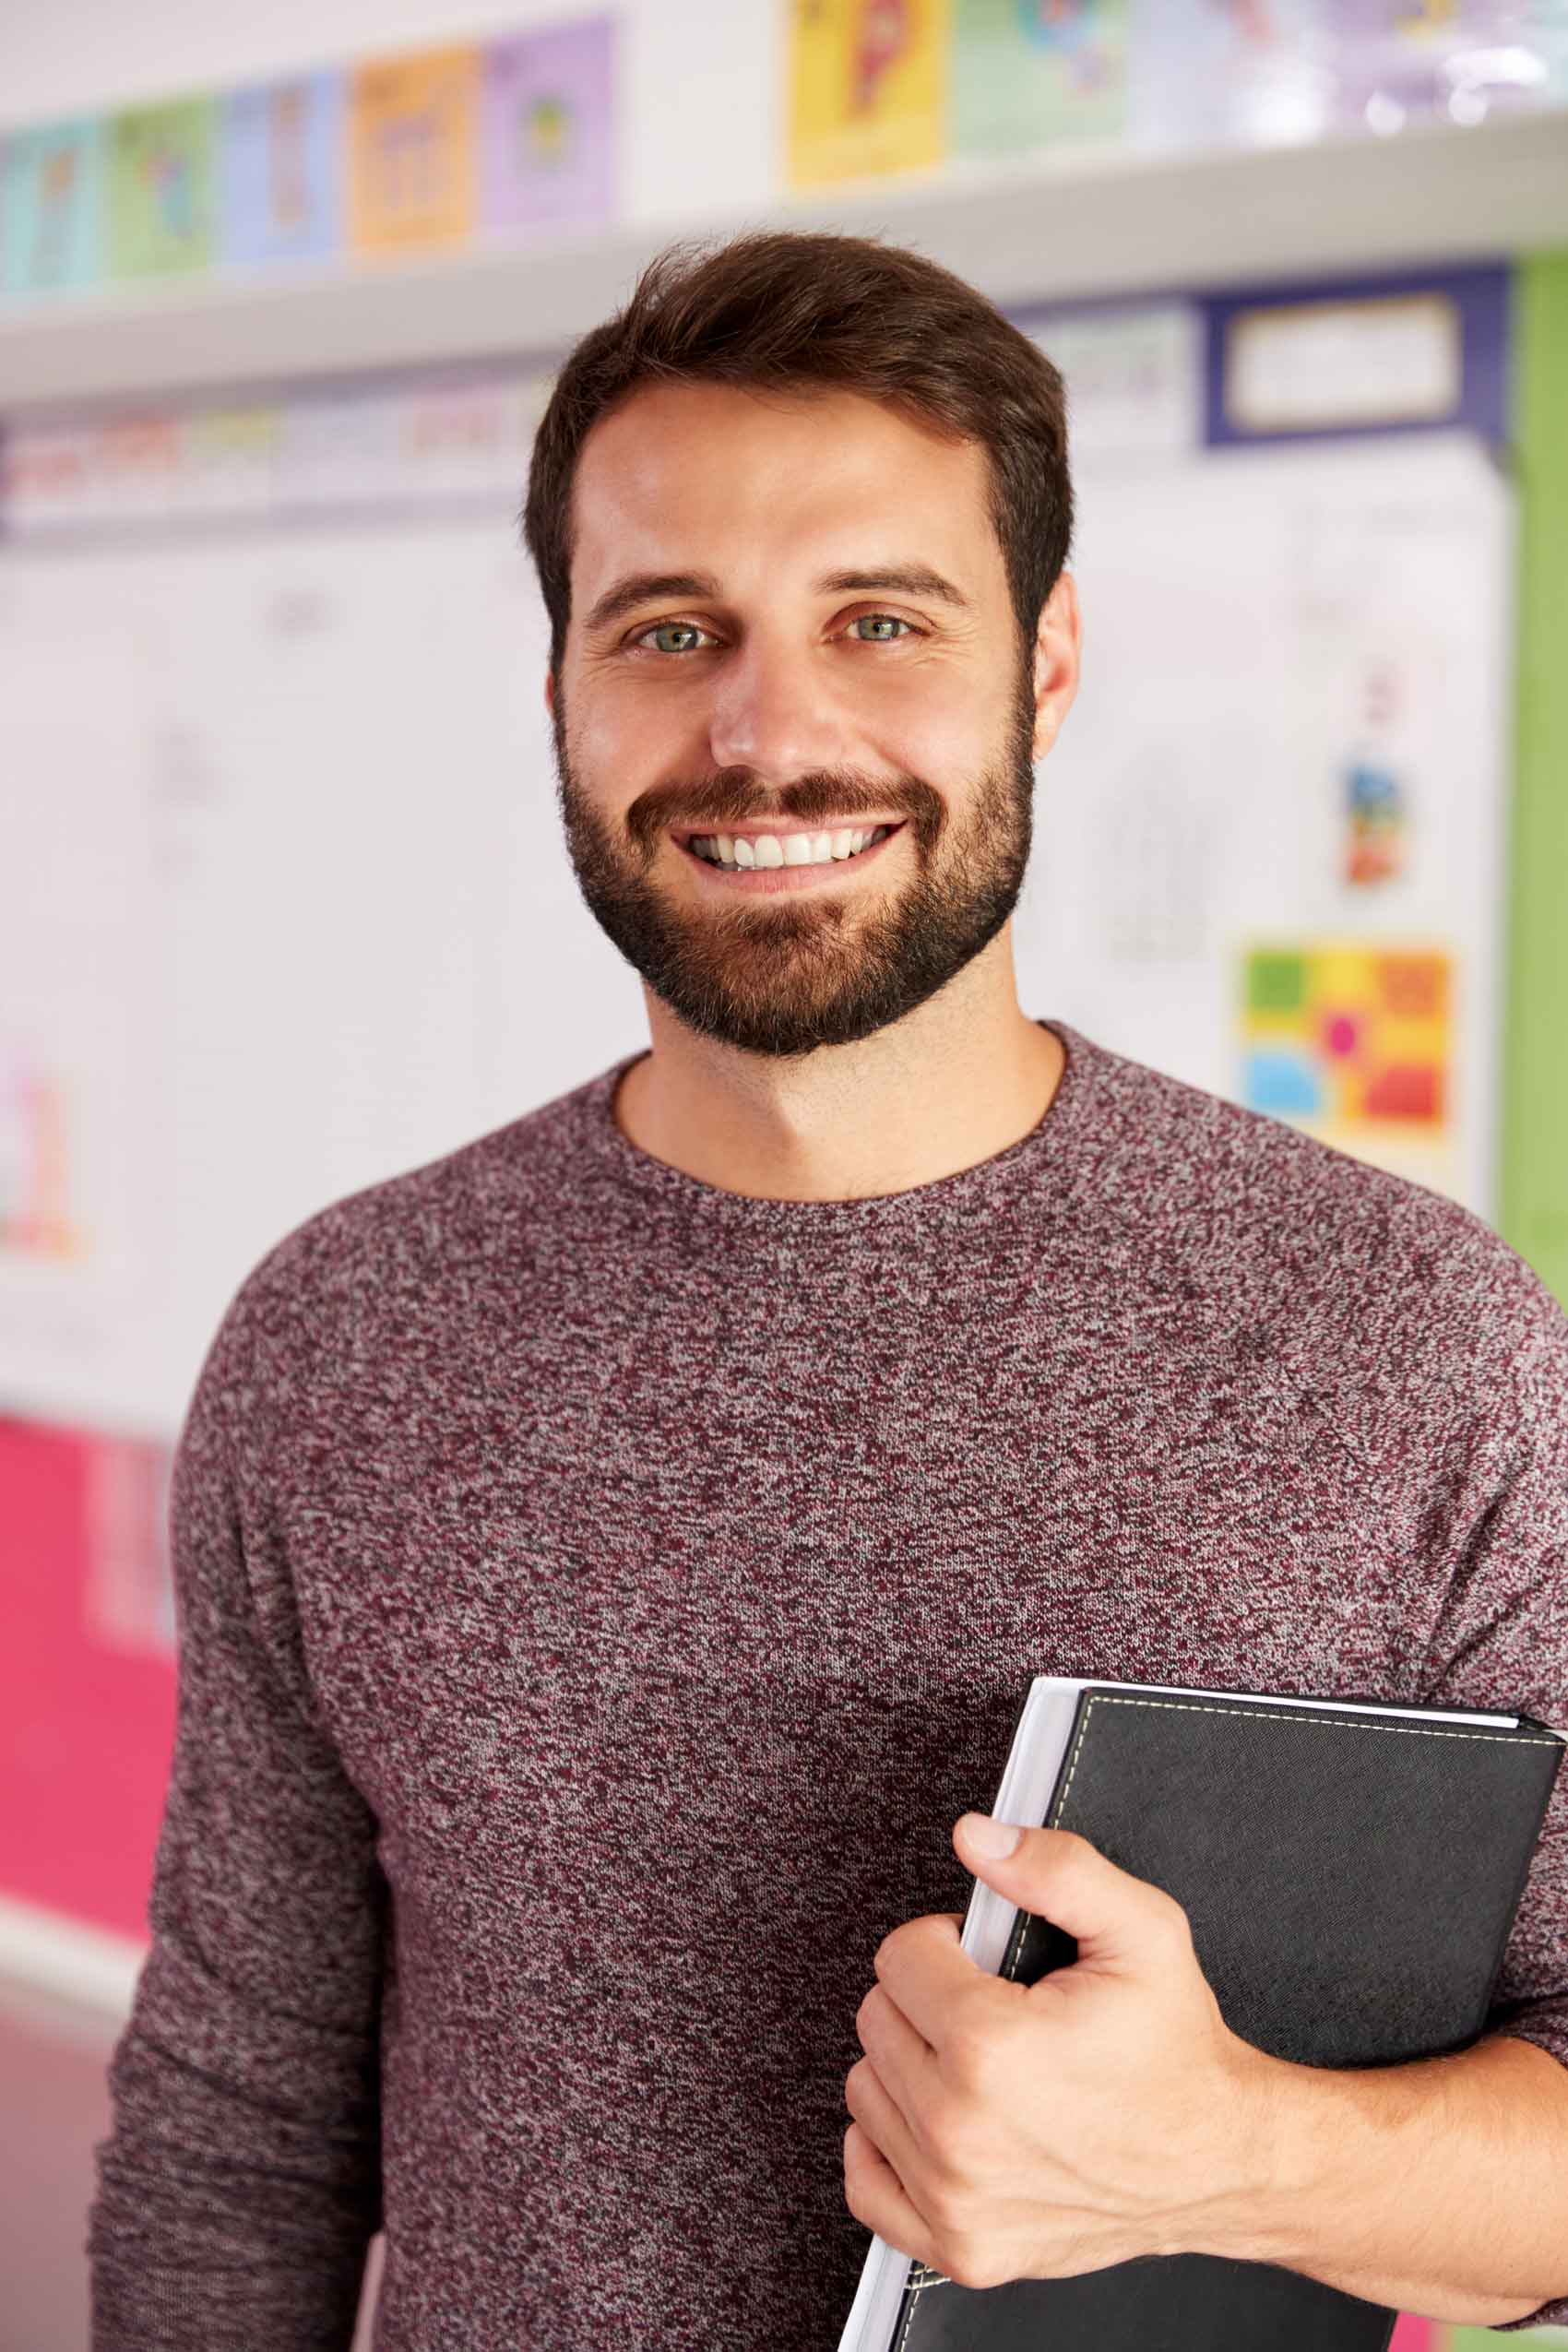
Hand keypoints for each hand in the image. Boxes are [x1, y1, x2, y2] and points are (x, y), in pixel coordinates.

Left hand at [842, 1813, 1274, 2292]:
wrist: (1220, 2162)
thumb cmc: (1178, 2053)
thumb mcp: (1141, 1930)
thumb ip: (1055, 1868)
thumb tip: (977, 1837)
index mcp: (991, 2047)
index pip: (898, 1957)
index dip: (947, 1943)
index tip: (985, 1961)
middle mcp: (962, 2131)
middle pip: (876, 2020)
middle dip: (926, 1999)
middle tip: (992, 2009)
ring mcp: (957, 2199)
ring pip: (866, 2092)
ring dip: (910, 2067)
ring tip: (979, 2065)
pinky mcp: (962, 2247)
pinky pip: (867, 2184)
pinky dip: (891, 2148)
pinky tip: (942, 2120)